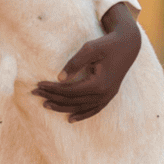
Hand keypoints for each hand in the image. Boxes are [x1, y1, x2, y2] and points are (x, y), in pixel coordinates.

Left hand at [31, 2, 139, 122]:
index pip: (69, 91)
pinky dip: (82, 115)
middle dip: (52, 97)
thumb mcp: (90, 49)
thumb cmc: (107, 44)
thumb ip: (74, 63)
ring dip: (62, 108)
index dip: (52, 89)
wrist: (128, 45)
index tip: (38, 84)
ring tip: (46, 105)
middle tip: (35, 93)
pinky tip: (70, 119)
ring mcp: (107, 97)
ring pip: (81, 108)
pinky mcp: (109, 96)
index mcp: (99, 83)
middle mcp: (104, 94)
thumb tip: (59, 78)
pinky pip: (94, 110)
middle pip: (73, 101)